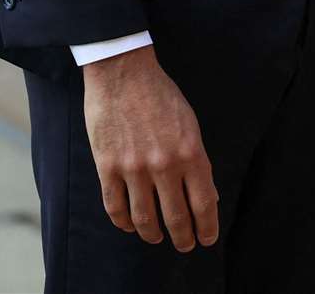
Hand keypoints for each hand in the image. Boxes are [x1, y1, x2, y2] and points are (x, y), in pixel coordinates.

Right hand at [82, 45, 219, 252]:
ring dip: (153, 235)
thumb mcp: (189, 123)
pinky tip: (130, 225)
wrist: (123, 71)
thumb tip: (206, 194)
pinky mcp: (108, 166)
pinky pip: (115, 208)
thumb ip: (196, 159)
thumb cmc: (159, 93)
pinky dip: (124, 223)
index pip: (204, 204)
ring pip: (145, 220)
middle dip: (183, 238)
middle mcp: (164, 164)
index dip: (207, 228)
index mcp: (190, 152)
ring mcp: (134, 168)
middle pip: (176, 218)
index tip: (206, 238)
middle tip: (184, 245)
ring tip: (157, 237)